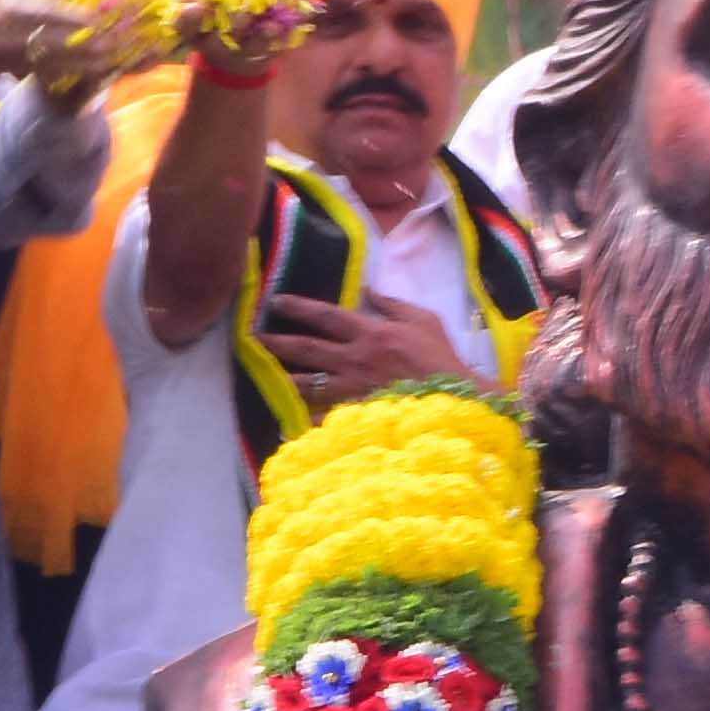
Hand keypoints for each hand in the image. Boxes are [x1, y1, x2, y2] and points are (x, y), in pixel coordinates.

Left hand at [260, 293, 464, 414]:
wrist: (455, 400)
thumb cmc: (442, 358)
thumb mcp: (424, 320)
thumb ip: (393, 305)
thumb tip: (370, 289)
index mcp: (370, 333)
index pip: (326, 316)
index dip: (299, 307)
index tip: (277, 301)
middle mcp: (355, 359)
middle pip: (307, 349)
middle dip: (278, 341)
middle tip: (254, 338)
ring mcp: (353, 390)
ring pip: (309, 383)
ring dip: (284, 377)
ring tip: (265, 374)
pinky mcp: (357, 414)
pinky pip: (324, 417)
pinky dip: (304, 419)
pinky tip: (286, 421)